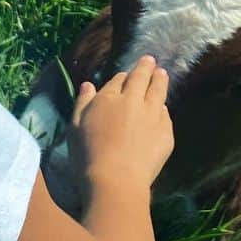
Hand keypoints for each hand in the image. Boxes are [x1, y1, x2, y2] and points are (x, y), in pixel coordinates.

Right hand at [68, 56, 173, 193]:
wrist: (116, 180)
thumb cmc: (88, 156)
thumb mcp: (75, 127)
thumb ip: (83, 103)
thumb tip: (88, 85)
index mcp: (108, 98)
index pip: (118, 80)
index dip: (122, 77)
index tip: (124, 77)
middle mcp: (133, 101)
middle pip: (141, 78)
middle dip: (146, 67)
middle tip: (150, 60)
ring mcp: (152, 115)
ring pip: (158, 91)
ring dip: (160, 80)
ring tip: (163, 74)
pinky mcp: (166, 132)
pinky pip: (165, 114)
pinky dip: (163, 108)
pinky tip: (163, 108)